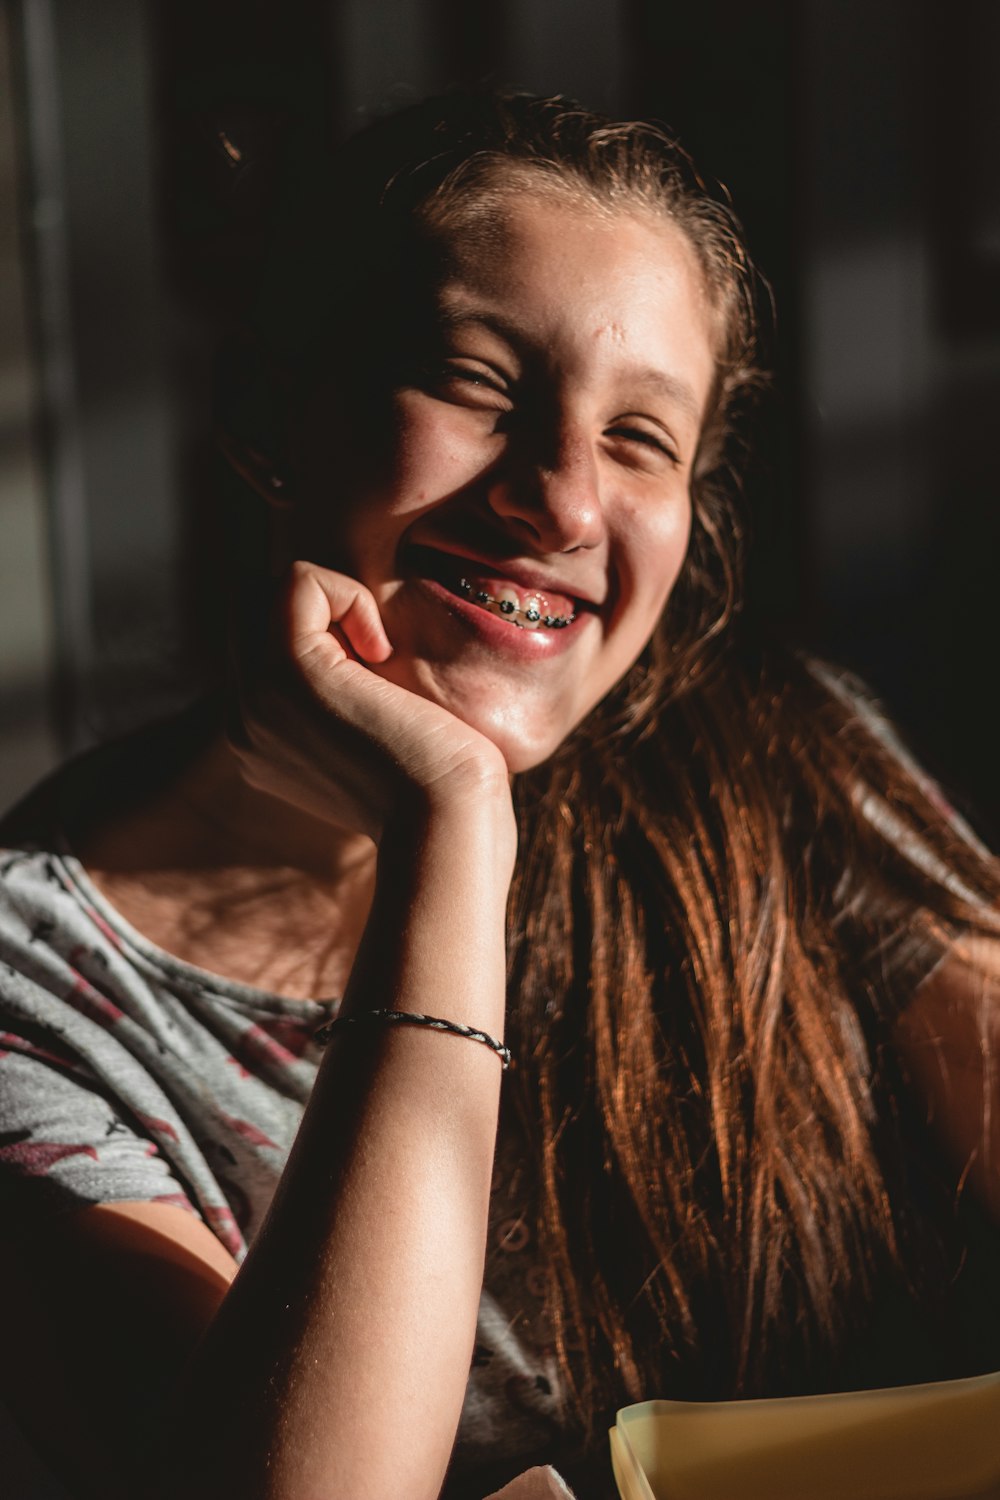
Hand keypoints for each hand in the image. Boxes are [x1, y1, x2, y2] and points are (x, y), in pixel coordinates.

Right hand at [229, 560, 513, 844]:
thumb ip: (349, 695)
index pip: (260, 638)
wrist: (446, 826)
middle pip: (255, 605)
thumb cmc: (438, 786)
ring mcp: (254, 696)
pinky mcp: (286, 673)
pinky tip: (382, 649)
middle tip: (376, 659)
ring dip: (335, 603)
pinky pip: (299, 581)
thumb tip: (363, 647)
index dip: (321, 629)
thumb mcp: (379, 734)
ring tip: (378, 656)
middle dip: (320, 610)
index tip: (375, 675)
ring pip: (271, 588)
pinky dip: (348, 594)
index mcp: (258, 737)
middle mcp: (242, 718)